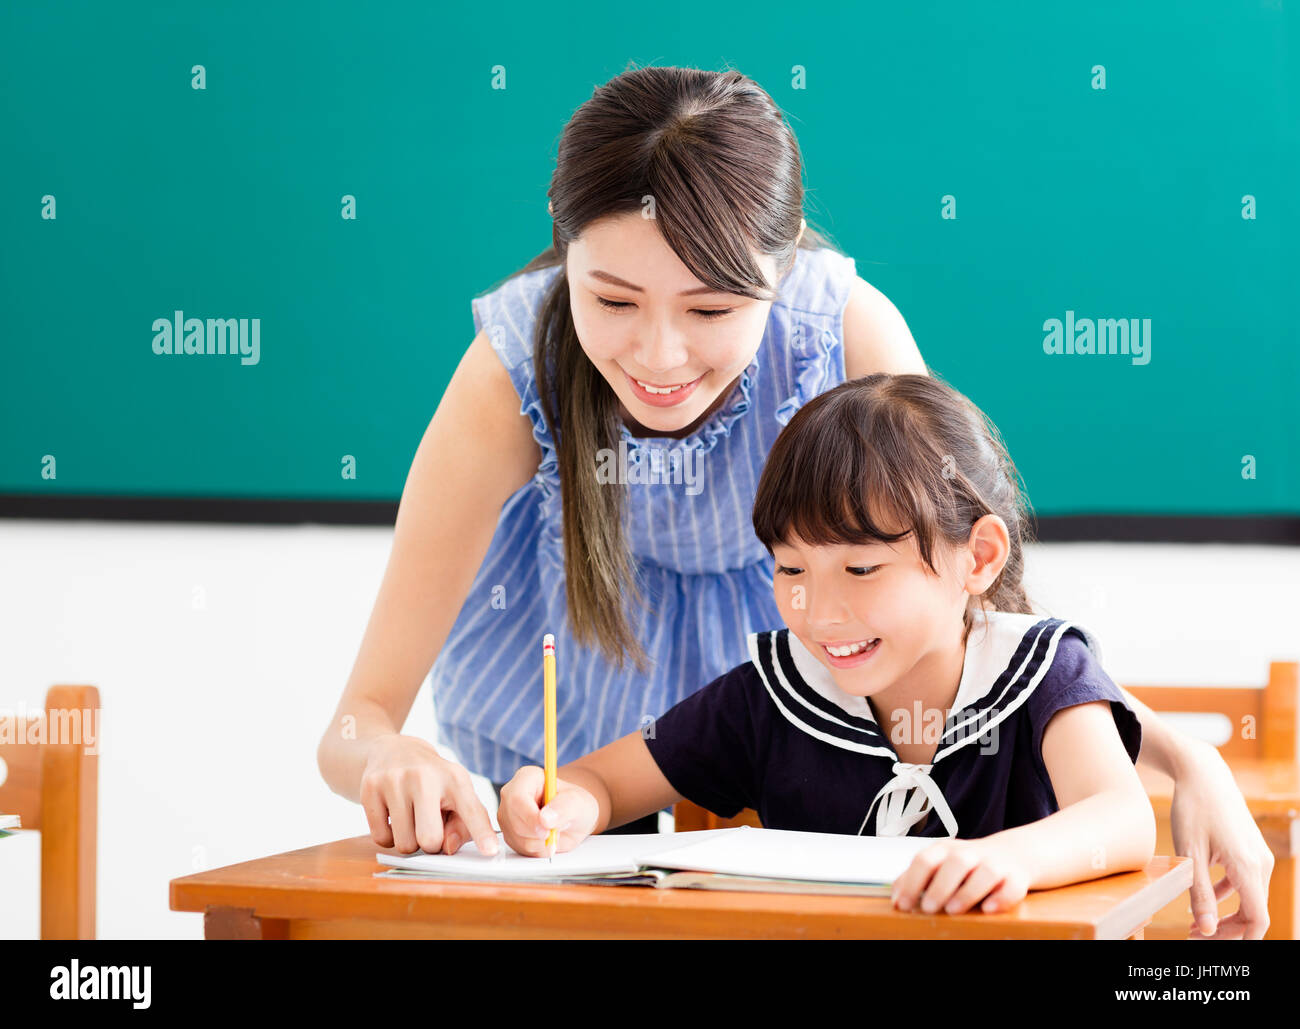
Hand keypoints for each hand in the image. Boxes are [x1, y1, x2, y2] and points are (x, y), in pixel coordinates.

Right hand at [358, 733, 498, 856]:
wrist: (393, 751)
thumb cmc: (432, 782)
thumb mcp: (455, 795)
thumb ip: (462, 825)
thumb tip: (447, 848)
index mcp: (455, 778)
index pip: (471, 811)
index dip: (481, 833)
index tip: (491, 852)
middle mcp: (425, 776)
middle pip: (430, 840)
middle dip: (430, 844)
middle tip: (428, 826)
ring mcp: (394, 780)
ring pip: (404, 844)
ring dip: (408, 841)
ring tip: (411, 818)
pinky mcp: (370, 787)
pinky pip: (380, 839)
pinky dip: (388, 836)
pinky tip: (392, 815)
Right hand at [498, 765, 599, 857]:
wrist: (574, 819)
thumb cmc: (575, 804)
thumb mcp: (578, 802)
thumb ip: (564, 807)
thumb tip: (545, 818)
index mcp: (527, 778)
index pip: (517, 798)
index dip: (530, 817)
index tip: (547, 831)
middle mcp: (512, 795)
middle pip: (513, 820)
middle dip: (537, 834)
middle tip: (556, 833)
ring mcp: (508, 816)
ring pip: (516, 837)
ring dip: (539, 843)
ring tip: (554, 832)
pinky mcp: (510, 834)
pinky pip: (519, 849)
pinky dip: (537, 850)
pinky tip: (546, 840)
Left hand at [891, 837, 1030, 914]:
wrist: (1014, 854)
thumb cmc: (968, 863)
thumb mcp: (939, 864)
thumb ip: (916, 878)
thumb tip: (895, 897)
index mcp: (946, 850)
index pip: (925, 859)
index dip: (911, 882)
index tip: (902, 904)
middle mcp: (970, 854)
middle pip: (955, 863)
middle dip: (939, 886)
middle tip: (928, 908)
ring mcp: (995, 864)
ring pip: (984, 873)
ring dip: (967, 892)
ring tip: (952, 910)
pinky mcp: (1017, 878)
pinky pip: (1012, 886)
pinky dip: (1001, 898)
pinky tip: (988, 909)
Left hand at [1169, 739, 1273, 939]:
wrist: (1203, 774)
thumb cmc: (1193, 809)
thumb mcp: (1189, 854)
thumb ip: (1199, 894)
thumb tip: (1208, 930)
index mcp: (1248, 867)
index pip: (1257, 919)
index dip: (1237, 938)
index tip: (1210, 943)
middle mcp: (1261, 863)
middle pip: (1254, 912)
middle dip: (1227, 930)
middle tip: (1195, 935)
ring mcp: (1258, 856)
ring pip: (1249, 898)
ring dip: (1226, 914)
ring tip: (1193, 922)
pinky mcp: (1250, 850)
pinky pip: (1244, 883)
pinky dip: (1226, 895)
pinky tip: (1203, 897)